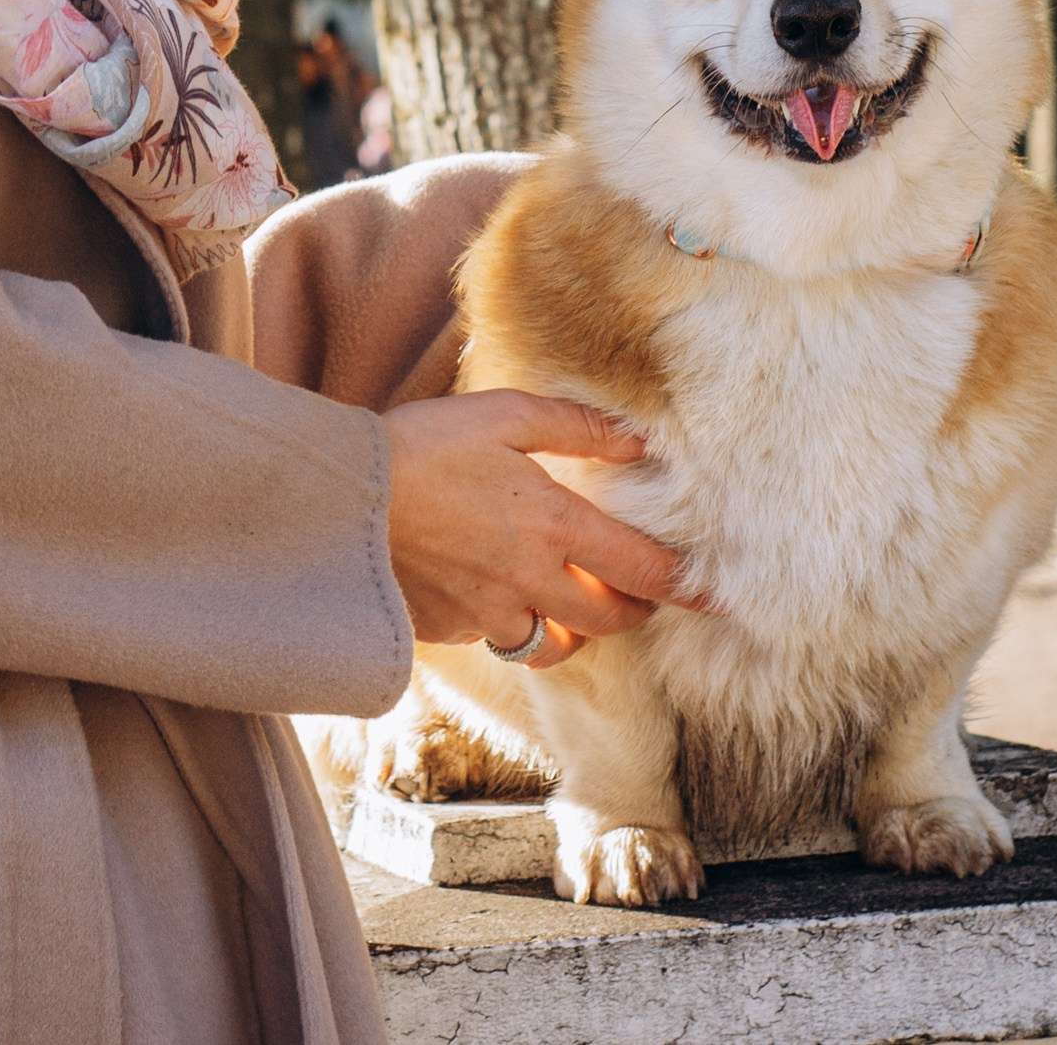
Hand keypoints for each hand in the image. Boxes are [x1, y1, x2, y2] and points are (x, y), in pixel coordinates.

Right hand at [381, 389, 690, 662]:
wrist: (341, 498)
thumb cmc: (421, 443)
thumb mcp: (501, 413)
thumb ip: (573, 426)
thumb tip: (637, 439)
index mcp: (550, 521)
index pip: (639, 567)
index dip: (684, 586)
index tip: (716, 598)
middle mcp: (530, 577)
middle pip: (608, 618)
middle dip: (634, 612)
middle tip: (642, 599)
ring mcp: (489, 611)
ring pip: (555, 643)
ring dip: (574, 629)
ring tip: (573, 608)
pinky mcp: (451, 628)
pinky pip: (497, 639)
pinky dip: (510, 625)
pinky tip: (497, 596)